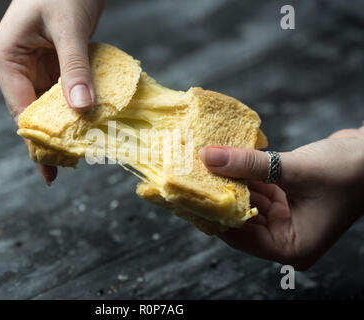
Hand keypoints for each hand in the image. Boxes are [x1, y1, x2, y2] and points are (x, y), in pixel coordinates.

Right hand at [0, 0, 105, 184]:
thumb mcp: (69, 28)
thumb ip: (75, 67)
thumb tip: (82, 108)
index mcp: (7, 57)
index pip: (20, 107)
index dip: (38, 136)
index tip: (52, 163)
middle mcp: (18, 66)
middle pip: (34, 111)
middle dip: (51, 137)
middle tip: (66, 167)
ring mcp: (36, 66)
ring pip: (49, 105)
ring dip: (66, 125)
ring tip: (79, 153)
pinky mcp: (55, 64)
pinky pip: (64, 92)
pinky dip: (75, 107)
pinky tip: (87, 124)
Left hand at [199, 126, 363, 269]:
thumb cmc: (349, 172)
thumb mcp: (294, 169)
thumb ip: (249, 164)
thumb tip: (209, 158)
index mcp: (292, 246)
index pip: (240, 236)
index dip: (216, 214)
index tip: (191, 193)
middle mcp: (285, 236)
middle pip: (240, 220)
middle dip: (220, 197)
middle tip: (193, 176)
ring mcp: (284, 217)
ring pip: (246, 202)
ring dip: (229, 183)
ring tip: (204, 164)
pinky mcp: (284, 199)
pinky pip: (256, 189)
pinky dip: (243, 176)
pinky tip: (225, 160)